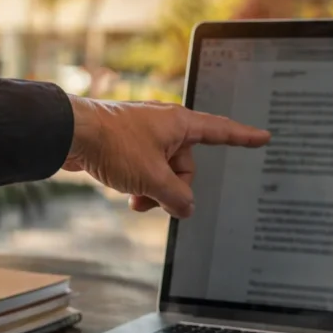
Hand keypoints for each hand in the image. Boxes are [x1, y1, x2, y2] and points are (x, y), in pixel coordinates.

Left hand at [64, 97, 269, 217]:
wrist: (69, 134)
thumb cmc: (111, 143)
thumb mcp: (152, 178)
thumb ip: (177, 197)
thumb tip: (186, 208)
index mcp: (180, 124)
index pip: (221, 131)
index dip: (243, 137)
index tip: (263, 137)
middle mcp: (166, 127)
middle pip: (187, 168)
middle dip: (172, 188)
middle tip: (152, 197)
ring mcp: (147, 137)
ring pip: (164, 174)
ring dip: (153, 191)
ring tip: (135, 198)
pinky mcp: (129, 147)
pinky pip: (147, 172)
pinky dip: (140, 186)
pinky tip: (126, 192)